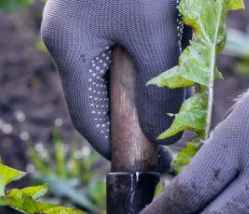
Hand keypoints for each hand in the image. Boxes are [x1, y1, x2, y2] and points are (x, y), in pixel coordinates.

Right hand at [41, 0, 185, 158]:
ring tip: (182, 85)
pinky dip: (146, 51)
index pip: (86, 118)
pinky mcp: (97, 3)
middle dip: (136, 112)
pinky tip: (174, 46)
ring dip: (145, 79)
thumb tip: (164, 138)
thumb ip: (157, 91)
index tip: (145, 163)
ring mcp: (79, 17)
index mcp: (68, 48)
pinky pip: (122, 40)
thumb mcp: (154, 32)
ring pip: (114, 67)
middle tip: (172, 128)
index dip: (113, 146)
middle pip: (100, 93)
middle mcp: (66, 35)